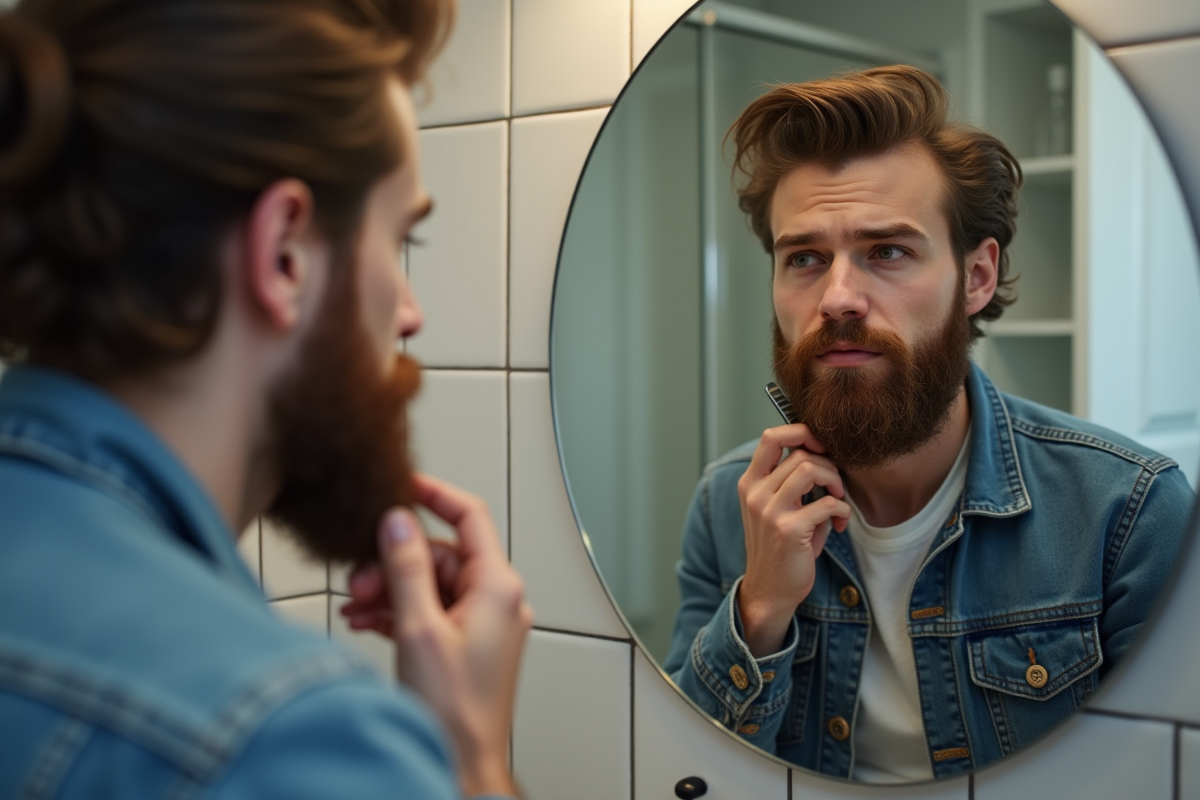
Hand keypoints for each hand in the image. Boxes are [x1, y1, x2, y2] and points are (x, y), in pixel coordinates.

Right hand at [341, 474, 532, 797]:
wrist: (462, 764)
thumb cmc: (454, 711)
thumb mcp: (419, 628)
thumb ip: (408, 568)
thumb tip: (398, 522)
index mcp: (497, 587)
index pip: (470, 516)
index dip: (434, 495)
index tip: (402, 485)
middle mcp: (497, 600)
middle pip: (441, 554)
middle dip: (395, 559)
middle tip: (360, 575)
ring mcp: (482, 624)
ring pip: (430, 583)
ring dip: (390, 588)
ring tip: (357, 604)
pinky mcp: (465, 644)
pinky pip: (429, 610)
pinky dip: (398, 610)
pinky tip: (365, 619)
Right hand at [736, 425, 850, 657]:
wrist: (770, 590)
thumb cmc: (779, 546)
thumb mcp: (776, 507)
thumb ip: (790, 480)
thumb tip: (822, 451)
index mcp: (750, 483)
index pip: (770, 437)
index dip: (801, 432)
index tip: (820, 446)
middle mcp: (755, 493)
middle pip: (800, 454)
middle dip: (829, 466)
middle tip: (836, 487)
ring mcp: (769, 511)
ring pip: (810, 469)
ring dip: (835, 482)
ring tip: (837, 501)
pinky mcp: (788, 530)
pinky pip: (826, 502)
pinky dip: (841, 509)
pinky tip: (839, 523)